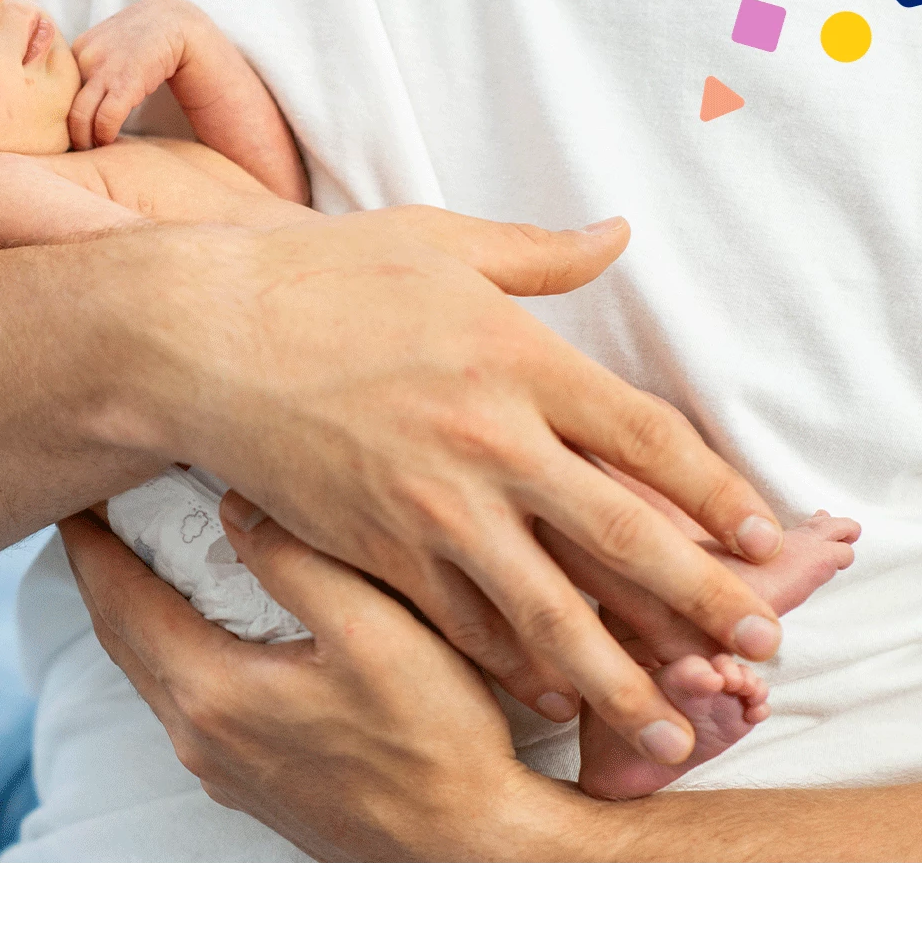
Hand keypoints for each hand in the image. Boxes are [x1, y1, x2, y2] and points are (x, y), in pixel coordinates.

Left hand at [60, 506, 579, 860]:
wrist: (473, 848)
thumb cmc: (436, 744)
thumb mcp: (373, 629)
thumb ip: (295, 558)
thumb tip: (235, 503)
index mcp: (210, 692)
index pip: (119, 598)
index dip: (92, 539)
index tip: (77, 493)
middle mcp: (199, 737)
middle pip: (121, 636)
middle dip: (104, 569)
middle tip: (96, 513)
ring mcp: (222, 769)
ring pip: (152, 671)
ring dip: (138, 611)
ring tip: (143, 556)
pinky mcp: (252, 784)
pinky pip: (186, 702)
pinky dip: (174, 650)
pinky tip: (205, 628)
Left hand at [67, 0, 203, 149]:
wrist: (174, 20)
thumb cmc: (139, 41)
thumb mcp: (105, 47)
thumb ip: (88, 68)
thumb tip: (72, 100)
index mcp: (75, 50)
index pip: (56, 91)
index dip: (59, 114)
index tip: (66, 131)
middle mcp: (83, 57)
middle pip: (61, 106)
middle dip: (67, 133)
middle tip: (75, 148)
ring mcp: (104, 67)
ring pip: (79, 116)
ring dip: (84, 140)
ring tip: (92, 148)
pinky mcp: (127, 79)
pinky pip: (106, 118)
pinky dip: (105, 135)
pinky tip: (110, 140)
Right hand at [127, 212, 787, 762]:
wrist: (198, 338)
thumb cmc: (313, 279)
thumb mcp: (434, 243)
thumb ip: (535, 255)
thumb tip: (614, 235)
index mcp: (519, 358)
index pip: (650, 439)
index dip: (717, 493)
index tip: (756, 533)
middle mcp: (490, 442)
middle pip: (623, 537)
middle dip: (701, 600)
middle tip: (756, 642)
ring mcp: (432, 506)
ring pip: (548, 608)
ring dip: (616, 669)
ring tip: (663, 721)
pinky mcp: (375, 548)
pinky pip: (461, 622)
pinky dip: (511, 667)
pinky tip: (548, 694)